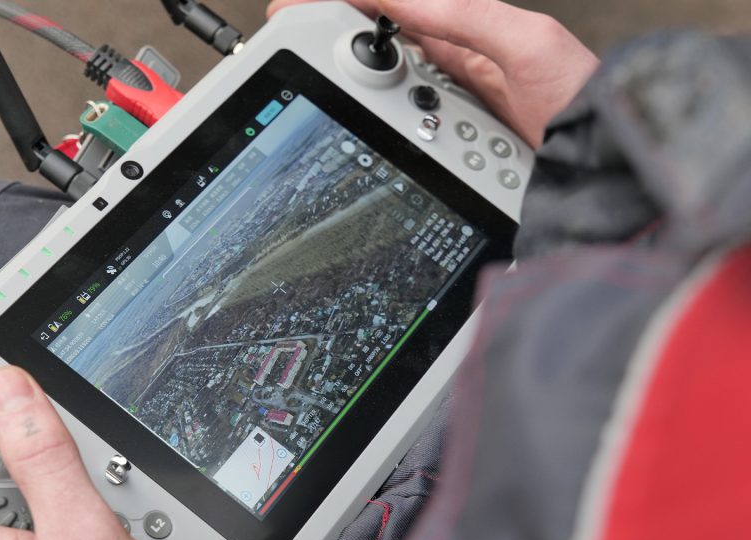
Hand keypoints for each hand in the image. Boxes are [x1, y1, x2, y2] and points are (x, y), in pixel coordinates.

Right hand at [267, 0, 599, 148]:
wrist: (605, 164)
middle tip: (294, 40)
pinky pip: (404, 125)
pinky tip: (361, 120)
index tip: (300, 7)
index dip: (350, 3)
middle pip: (380, 45)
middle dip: (335, 39)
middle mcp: (457, 64)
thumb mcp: (526, 43)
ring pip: (385, 87)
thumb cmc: (582, 100)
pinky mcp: (453, 143)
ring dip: (351, 82)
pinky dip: (378, 120)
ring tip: (318, 75)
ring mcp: (452, 104)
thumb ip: (464, 16)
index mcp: (470, 28)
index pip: (395, 7)